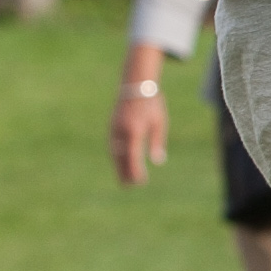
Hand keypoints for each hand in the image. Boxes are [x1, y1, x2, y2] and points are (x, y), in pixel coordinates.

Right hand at [111, 43, 167, 182]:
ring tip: (123, 178)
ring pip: (114, 152)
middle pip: (120, 157)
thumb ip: (157, 142)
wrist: (136, 84)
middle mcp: (121, 131)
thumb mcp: (159, 122)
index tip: (140, 181)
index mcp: (134, 130)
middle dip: (124, 172)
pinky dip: (115, 155)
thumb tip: (158, 161)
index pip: (133, 156)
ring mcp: (114, 127)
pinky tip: (120, 162)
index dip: (135, 170)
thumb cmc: (151, 103)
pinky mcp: (111, 125)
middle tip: (128, 186)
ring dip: (118, 165)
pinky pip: (112, 144)